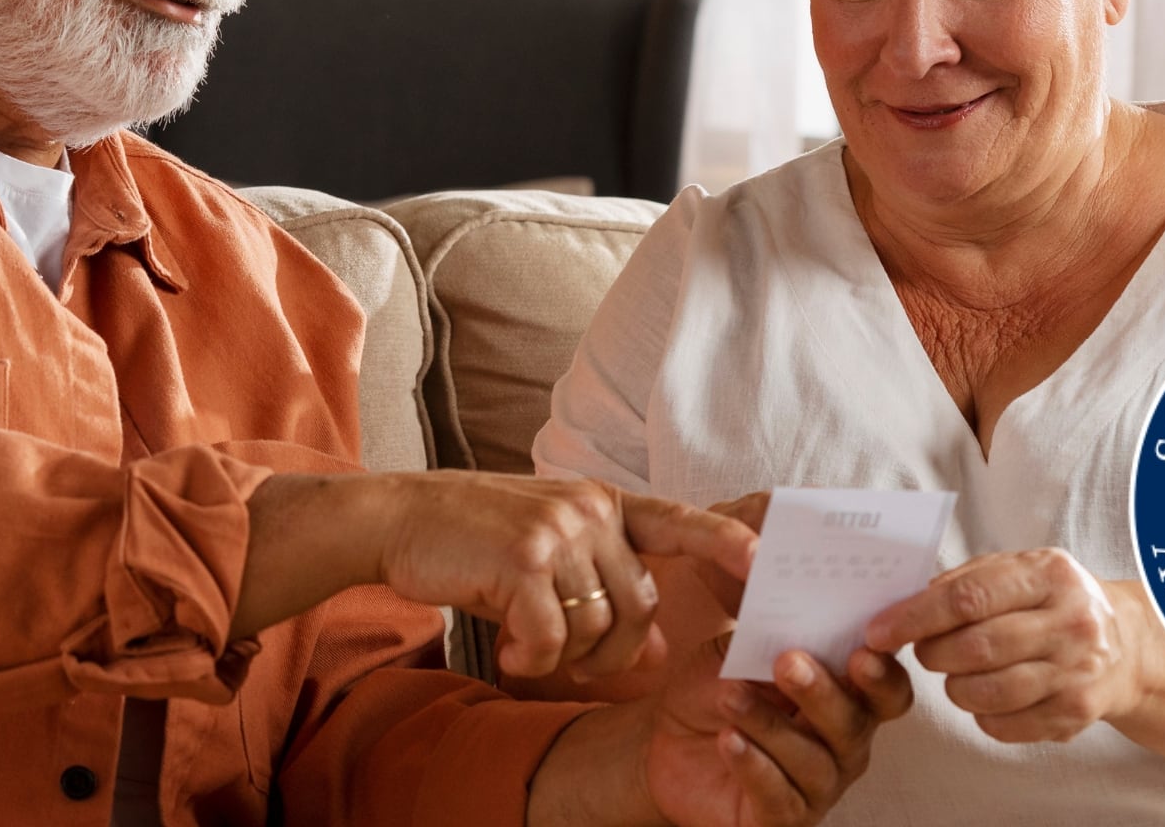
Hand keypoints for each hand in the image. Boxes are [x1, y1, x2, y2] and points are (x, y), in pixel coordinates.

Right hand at [373, 472, 756, 679]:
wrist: (399, 518)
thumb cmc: (475, 541)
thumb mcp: (546, 549)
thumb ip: (599, 581)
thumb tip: (653, 647)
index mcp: (601, 501)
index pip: (677, 520)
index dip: (724, 540)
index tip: (764, 558)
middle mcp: (588, 508)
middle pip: (640, 605)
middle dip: (613, 652)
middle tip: (567, 663)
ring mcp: (557, 530)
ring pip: (598, 626)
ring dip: (565, 658)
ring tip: (525, 648)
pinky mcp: (523, 559)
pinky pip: (553, 637)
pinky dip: (532, 660)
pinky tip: (506, 653)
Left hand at [638, 636, 913, 826]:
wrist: (664, 741)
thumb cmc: (715, 690)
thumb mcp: (737, 650)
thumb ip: (769, 630)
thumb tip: (793, 598)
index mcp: (846, 698)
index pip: (886, 690)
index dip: (882, 672)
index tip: (861, 648)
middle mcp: (842, 746)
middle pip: (855, 724)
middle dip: (823, 692)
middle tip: (788, 662)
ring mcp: (814, 787)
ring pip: (813, 761)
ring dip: (771, 725)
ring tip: (731, 697)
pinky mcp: (780, 818)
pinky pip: (778, 796)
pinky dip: (754, 765)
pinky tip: (728, 739)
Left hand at [864, 547, 1143, 742]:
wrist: (1125, 647)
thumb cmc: (1052, 603)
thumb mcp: (1019, 570)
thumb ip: (965, 581)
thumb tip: (903, 604)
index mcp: (1050, 575)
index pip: (969, 597)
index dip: (915, 617)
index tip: (879, 631)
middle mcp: (1071, 622)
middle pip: (976, 648)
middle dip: (932, 654)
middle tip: (923, 652)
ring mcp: (1077, 672)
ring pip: (987, 692)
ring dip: (954, 687)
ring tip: (955, 674)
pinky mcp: (1075, 714)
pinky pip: (1004, 725)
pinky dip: (980, 715)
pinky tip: (986, 696)